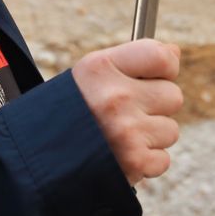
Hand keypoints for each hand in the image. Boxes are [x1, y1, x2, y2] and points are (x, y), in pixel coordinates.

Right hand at [72, 38, 183, 185]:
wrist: (41, 160)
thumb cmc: (71, 113)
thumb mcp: (90, 76)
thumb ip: (131, 60)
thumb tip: (174, 53)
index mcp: (101, 69)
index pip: (161, 56)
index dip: (165, 67)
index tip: (156, 76)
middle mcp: (115, 97)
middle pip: (173, 96)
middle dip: (156, 107)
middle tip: (128, 113)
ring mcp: (127, 130)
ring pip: (170, 129)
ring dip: (151, 136)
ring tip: (120, 137)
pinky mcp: (135, 161)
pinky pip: (163, 159)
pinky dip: (146, 162)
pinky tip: (122, 156)